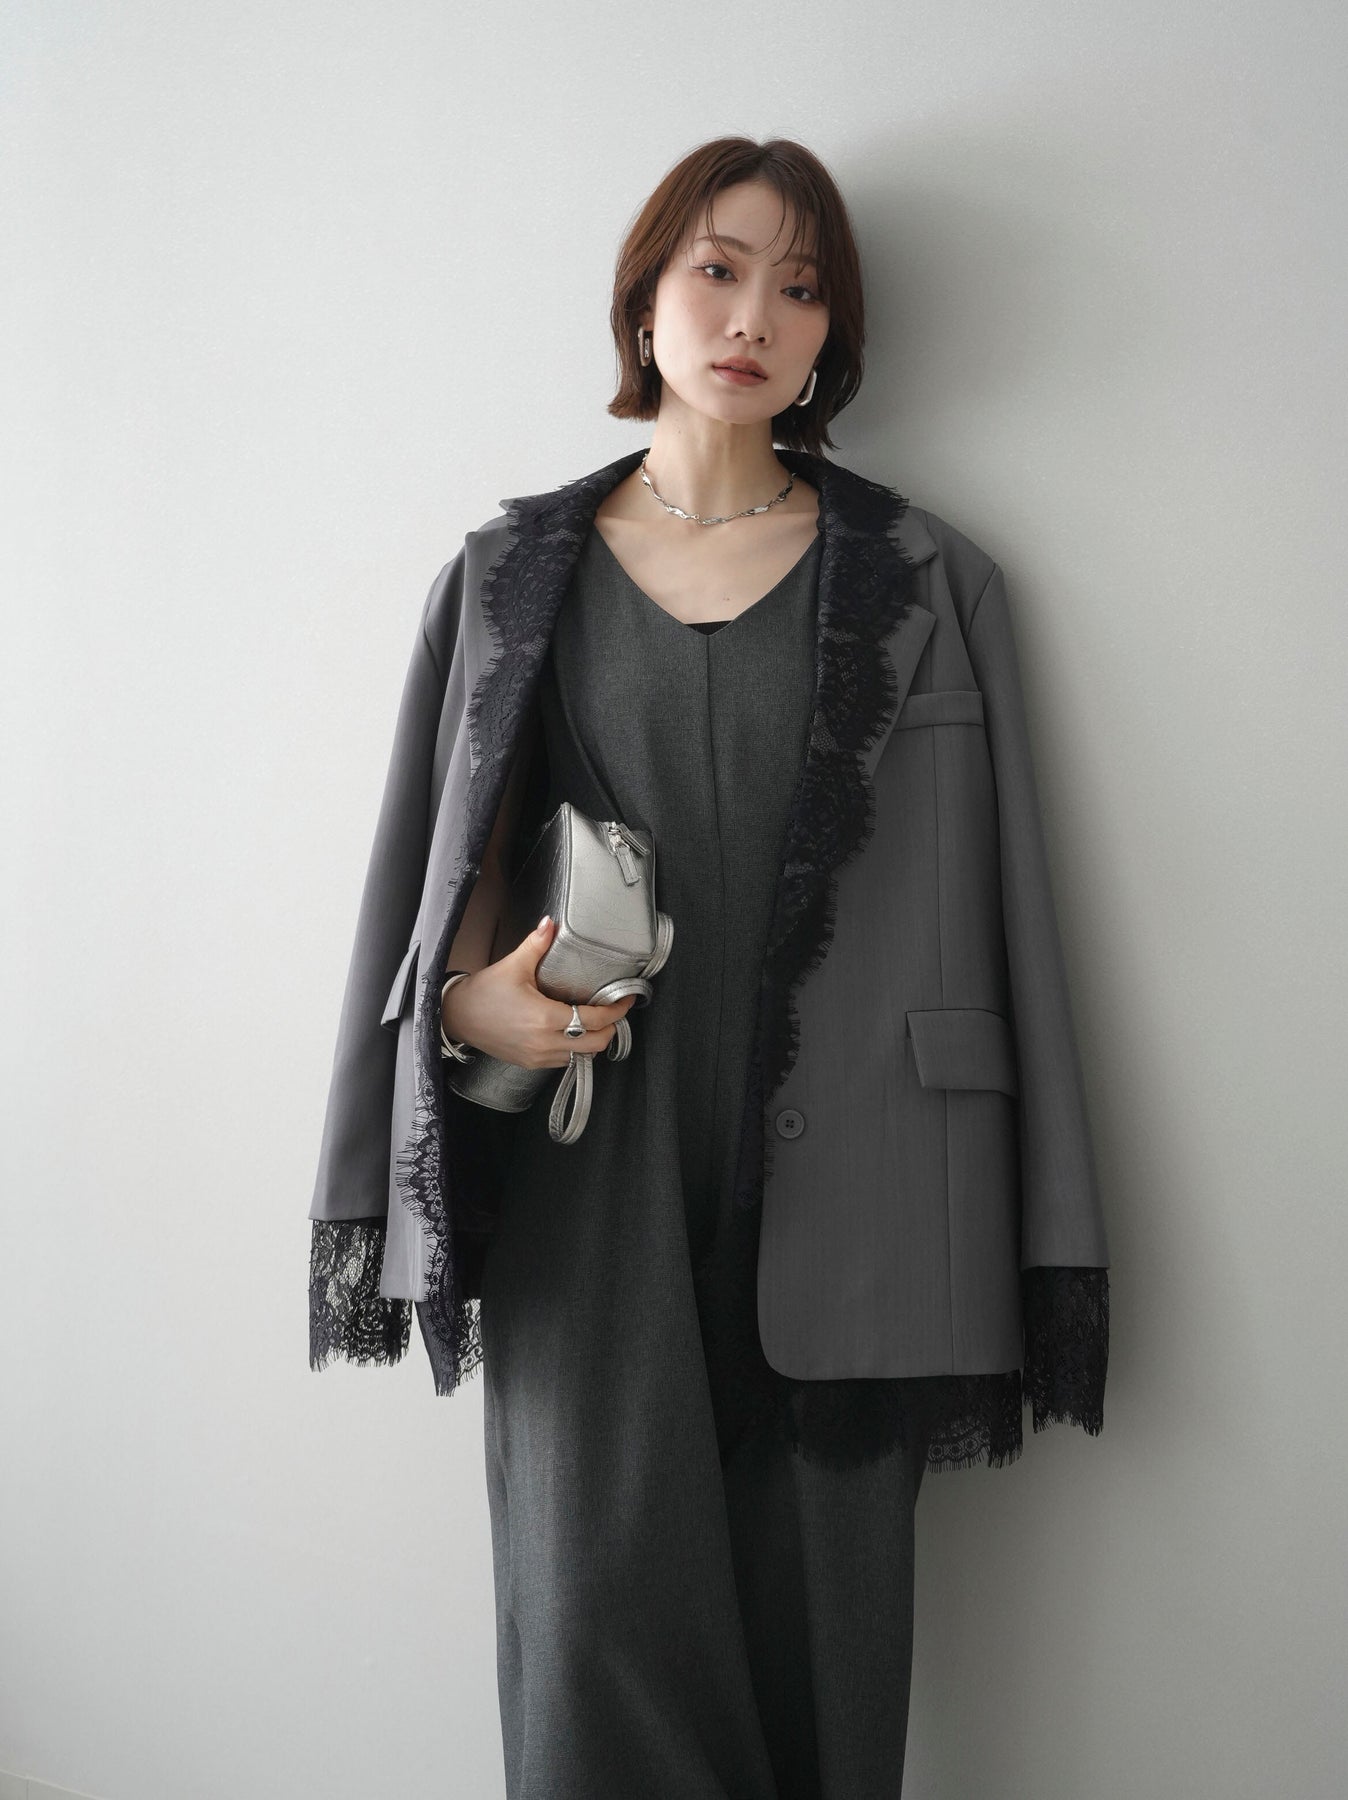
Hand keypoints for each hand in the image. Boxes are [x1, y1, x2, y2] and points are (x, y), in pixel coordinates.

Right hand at [441, 915, 636, 1068]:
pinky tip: (572, 1032)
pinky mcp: (530, 1063)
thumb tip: (551, 924)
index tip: (626, 999)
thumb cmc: (483, 994)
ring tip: (595, 1020)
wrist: (457, 1017)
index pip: (595, 1019)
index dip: (616, 1010)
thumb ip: (537, 944)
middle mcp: (545, 1042)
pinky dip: (574, 1048)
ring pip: (581, 1055)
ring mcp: (538, 1057)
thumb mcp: (513, 965)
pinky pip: (563, 1061)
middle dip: (610, 1027)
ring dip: (593, 1039)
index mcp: (545, 1018)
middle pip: (596, 1044)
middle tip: (613, 1010)